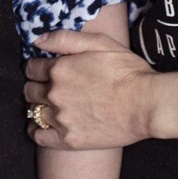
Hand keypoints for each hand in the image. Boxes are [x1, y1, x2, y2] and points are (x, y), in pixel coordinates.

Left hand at [25, 27, 156, 149]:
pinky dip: (35, 130)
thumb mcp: (100, 43)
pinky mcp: (69, 139)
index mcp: (59, 69)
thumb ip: (65, 38)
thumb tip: (37, 40)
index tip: (42, 70)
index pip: (31, 68)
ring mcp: (61, 118)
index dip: (36, 67)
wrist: (147, 104)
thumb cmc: (128, 71)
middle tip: (46, 87)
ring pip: (33, 111)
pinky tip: (40, 127)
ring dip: (37, 106)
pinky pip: (39, 136)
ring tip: (47, 105)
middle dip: (35, 86)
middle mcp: (55, 94)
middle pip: (30, 90)